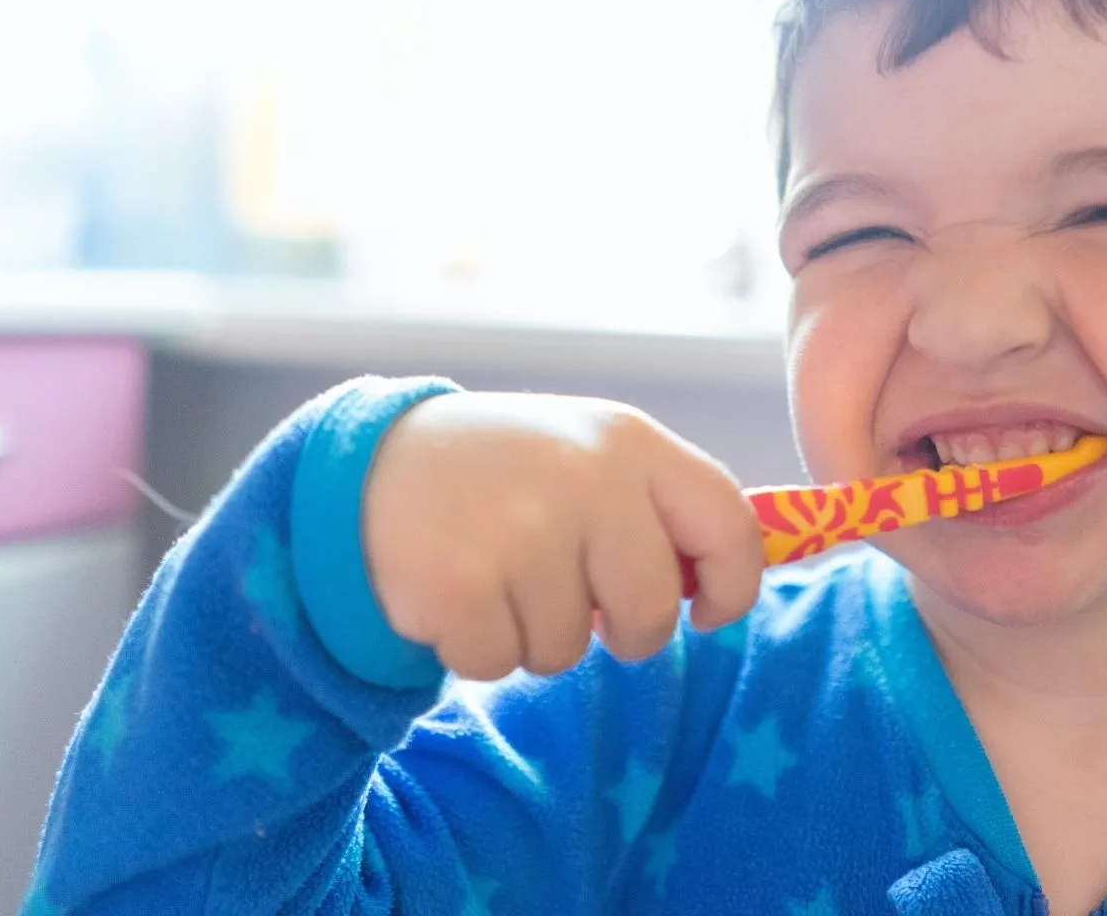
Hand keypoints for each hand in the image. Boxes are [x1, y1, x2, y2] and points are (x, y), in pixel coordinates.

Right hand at [360, 391, 762, 680]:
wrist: (374, 465)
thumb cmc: (509, 475)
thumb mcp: (591, 458)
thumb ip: (661, 509)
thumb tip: (727, 585)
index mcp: (631, 442)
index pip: (728, 525)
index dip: (733, 586)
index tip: (707, 613)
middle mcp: (585, 478)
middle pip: (649, 613)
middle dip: (621, 632)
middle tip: (573, 598)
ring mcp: (521, 529)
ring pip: (567, 650)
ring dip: (533, 635)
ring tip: (496, 574)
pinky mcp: (458, 582)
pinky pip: (497, 663)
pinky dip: (475, 647)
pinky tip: (454, 593)